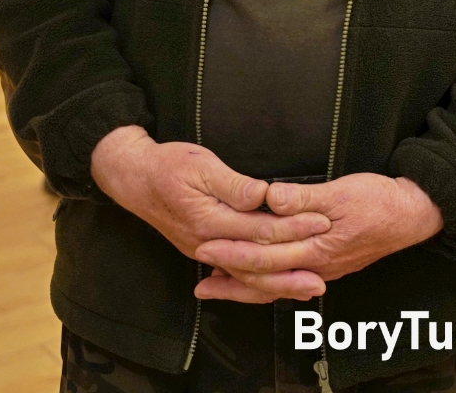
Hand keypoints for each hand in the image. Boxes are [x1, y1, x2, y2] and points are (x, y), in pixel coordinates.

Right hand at [90, 126, 330, 299]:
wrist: (133, 179)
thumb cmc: (168, 166)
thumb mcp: (200, 165)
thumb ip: (232, 184)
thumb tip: (261, 194)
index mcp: (210, 220)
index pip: (260, 229)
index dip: (293, 227)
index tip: (322, 223)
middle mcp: (207, 244)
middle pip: (255, 263)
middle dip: (291, 271)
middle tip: (322, 278)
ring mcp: (204, 251)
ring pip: (245, 277)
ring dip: (277, 285)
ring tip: (306, 290)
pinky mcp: (204, 251)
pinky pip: (235, 274)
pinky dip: (257, 283)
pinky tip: (276, 287)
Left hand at [193, 173, 442, 303]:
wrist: (410, 215)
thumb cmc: (378, 200)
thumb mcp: (341, 192)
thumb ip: (304, 198)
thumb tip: (270, 198)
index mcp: (317, 248)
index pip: (265, 256)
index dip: (233, 252)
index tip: (205, 245)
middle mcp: (316, 266)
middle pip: (263, 277)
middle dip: (228, 274)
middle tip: (197, 268)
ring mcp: (321, 269)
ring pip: (273, 285)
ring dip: (241, 285)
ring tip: (212, 283)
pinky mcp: (324, 266)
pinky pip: (285, 280)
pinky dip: (262, 281)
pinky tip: (248, 277)